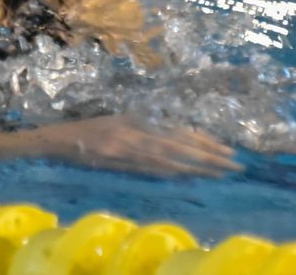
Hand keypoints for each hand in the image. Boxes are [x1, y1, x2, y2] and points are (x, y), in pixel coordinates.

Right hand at [16, 115, 239, 176]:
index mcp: (140, 118)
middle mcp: (137, 131)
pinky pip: (148, 168)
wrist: (60, 139)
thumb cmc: (92, 128)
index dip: (205, 140)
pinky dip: (169, 172)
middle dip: (209, 155)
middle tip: (235, 163)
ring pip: (169, 157)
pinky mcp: (118, 161)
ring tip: (219, 172)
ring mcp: (127, 147)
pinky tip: (186, 177)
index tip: (227, 149)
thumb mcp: (122, 119)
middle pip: (180, 144)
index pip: (180, 131)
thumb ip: (148, 126)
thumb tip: (180, 134)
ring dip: (195, 165)